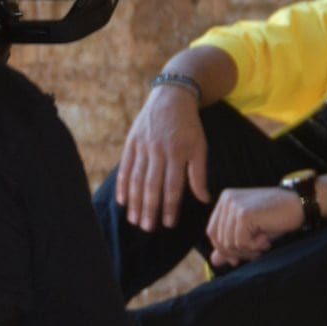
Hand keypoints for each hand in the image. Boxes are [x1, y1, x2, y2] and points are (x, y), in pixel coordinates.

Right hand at [116, 86, 209, 231]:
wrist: (171, 97)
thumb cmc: (189, 127)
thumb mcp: (200, 147)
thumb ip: (199, 174)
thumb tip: (204, 199)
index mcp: (178, 153)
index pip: (173, 186)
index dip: (170, 207)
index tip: (168, 224)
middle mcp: (159, 150)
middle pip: (151, 185)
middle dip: (149, 209)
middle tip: (147, 228)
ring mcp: (143, 146)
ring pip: (136, 179)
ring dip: (134, 202)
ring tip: (134, 220)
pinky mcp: (131, 142)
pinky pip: (125, 167)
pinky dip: (122, 185)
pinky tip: (122, 201)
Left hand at [207, 186, 303, 267]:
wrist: (298, 205)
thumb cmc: (276, 218)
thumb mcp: (251, 232)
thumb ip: (231, 244)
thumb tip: (214, 261)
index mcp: (225, 200)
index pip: (212, 232)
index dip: (223, 249)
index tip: (237, 259)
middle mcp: (227, 200)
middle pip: (218, 239)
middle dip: (237, 252)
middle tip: (256, 252)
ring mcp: (234, 205)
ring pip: (229, 243)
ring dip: (247, 250)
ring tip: (263, 244)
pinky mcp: (244, 214)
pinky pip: (240, 242)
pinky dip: (254, 247)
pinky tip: (266, 240)